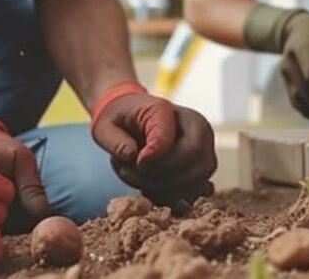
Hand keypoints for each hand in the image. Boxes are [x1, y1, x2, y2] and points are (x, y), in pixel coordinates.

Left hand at [90, 82, 216, 204]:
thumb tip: (132, 156)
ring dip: (169, 190)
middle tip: (136, 175)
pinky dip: (175, 197)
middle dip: (163, 179)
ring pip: (198, 180)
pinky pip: (197, 191)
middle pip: (194, 163)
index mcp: (168, 111)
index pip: (172, 139)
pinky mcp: (201, 167)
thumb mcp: (105, 125)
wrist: (130, 120)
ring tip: (141, 182)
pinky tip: (153, 190)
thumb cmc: (119, 121)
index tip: (137, 162)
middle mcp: (195, 127)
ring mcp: (203, 148)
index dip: (155, 157)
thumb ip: (115, 140)